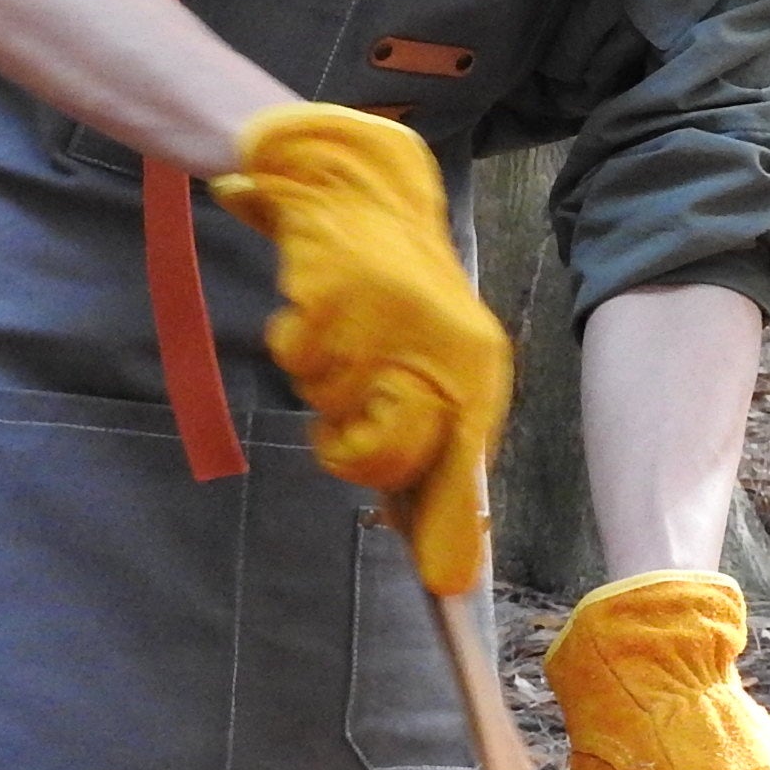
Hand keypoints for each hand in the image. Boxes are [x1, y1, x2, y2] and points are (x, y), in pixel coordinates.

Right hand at [211, 103, 511, 593]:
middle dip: (350, 448)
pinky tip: (314, 305)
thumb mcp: (425, 371)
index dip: (449, 526)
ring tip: (338, 332)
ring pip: (330, 408)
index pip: (464, 467)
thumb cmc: (389, 295)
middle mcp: (445, 349)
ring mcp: (391, 322)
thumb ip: (431, 452)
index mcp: (476, 373)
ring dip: (320, 382)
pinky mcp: (338, 291)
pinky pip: (296, 355)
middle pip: (384, 457)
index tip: (445, 585)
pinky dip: (293, 338)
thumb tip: (448, 564)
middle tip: (344, 414)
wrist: (355, 184)